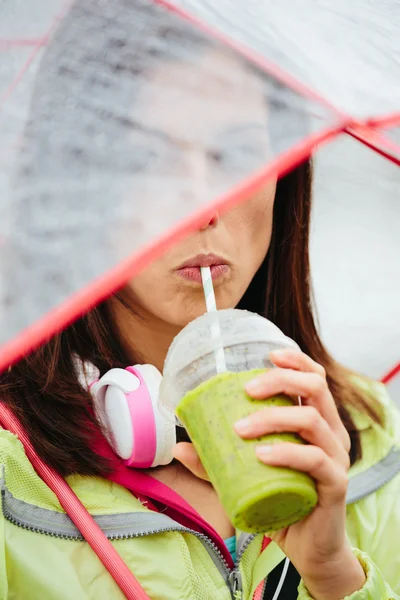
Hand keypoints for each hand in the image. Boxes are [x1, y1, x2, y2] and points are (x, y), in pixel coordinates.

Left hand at [174, 349, 365, 599]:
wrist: (307, 547)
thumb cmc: (280, 501)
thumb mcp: (245, 476)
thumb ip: (215, 461)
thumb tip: (179, 446)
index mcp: (316, 421)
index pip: (314, 377)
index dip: (295, 360)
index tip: (268, 354)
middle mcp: (331, 432)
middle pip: (315, 387)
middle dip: (279, 380)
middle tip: (246, 389)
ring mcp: (336, 457)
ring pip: (312, 419)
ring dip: (273, 417)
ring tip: (241, 428)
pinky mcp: (335, 483)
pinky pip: (315, 458)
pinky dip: (288, 452)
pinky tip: (263, 454)